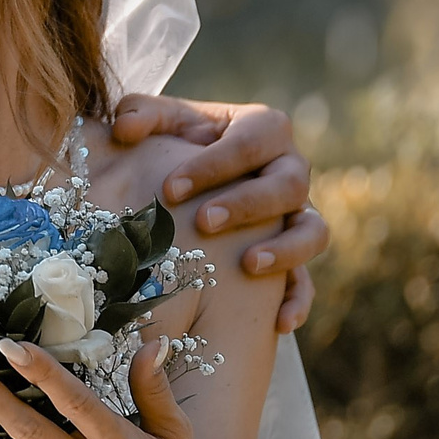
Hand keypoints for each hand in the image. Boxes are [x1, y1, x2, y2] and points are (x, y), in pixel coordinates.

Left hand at [109, 93, 328, 329]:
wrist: (195, 184)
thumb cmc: (177, 145)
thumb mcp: (161, 124)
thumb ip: (142, 115)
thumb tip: (124, 127)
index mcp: (265, 129)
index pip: (250, 142)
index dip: (213, 165)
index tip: (171, 189)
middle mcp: (291, 170)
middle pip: (289, 184)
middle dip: (247, 204)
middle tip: (204, 222)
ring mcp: (298, 214)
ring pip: (313, 230)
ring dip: (286, 249)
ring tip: (249, 266)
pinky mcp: (295, 255)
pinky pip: (308, 279)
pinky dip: (299, 299)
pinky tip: (280, 323)